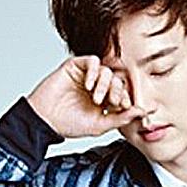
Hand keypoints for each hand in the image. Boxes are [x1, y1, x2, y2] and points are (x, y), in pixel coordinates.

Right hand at [26, 56, 143, 137]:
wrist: (45, 119)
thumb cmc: (69, 124)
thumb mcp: (100, 125)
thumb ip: (121, 118)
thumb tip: (141, 112)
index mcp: (104, 101)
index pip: (123, 93)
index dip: (127, 98)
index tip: (124, 106)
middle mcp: (97, 87)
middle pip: (118, 80)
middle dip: (118, 91)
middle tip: (112, 102)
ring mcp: (86, 76)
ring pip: (107, 71)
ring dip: (105, 84)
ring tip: (96, 98)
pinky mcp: (75, 67)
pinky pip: (93, 61)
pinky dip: (94, 72)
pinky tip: (89, 85)